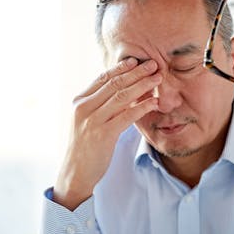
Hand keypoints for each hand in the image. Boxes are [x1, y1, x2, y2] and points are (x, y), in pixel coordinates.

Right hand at [53, 57, 160, 209]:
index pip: (102, 78)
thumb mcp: (87, 121)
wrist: (75, 172)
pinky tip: (154, 102)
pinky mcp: (103, 134)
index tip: (137, 61)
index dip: (121, 68)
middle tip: (154, 64)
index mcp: (79, 101)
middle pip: (114, 83)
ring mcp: (93, 120)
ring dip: (143, 85)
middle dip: (136, 72)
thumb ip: (99, 105)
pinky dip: (142, 107)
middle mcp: (84, 108)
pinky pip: (126, 116)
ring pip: (122, 96)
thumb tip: (121, 90)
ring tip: (158, 79)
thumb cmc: (84, 147)